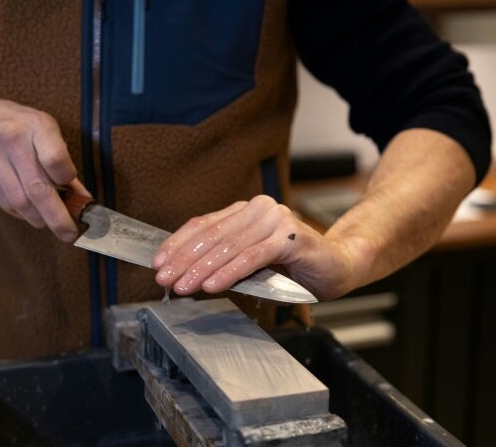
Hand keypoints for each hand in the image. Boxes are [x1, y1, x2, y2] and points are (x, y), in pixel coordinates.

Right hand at [0, 92, 88, 241]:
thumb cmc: (16, 125)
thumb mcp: (44, 131)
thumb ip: (63, 163)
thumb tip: (83, 200)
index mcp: (36, 125)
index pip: (56, 160)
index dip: (67, 181)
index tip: (76, 193)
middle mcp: (12, 139)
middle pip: (38, 188)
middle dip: (57, 217)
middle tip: (69, 233)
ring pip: (20, 201)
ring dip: (39, 219)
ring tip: (51, 224)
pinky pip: (4, 203)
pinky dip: (22, 214)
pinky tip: (31, 213)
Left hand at [152, 195, 361, 300]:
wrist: (337, 267)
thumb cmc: (292, 268)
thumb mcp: (250, 262)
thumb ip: (225, 258)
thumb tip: (185, 271)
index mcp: (246, 211)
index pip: (204, 224)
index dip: (178, 243)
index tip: (159, 261)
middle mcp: (260, 209)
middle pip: (213, 234)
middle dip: (184, 258)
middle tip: (164, 277)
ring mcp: (276, 221)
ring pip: (230, 246)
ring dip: (202, 268)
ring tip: (183, 286)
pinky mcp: (290, 238)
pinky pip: (253, 257)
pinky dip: (230, 272)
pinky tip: (213, 285)